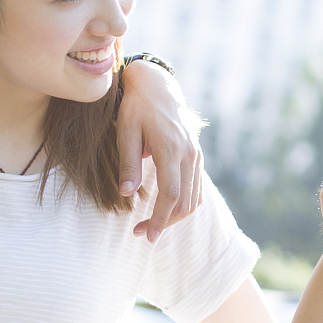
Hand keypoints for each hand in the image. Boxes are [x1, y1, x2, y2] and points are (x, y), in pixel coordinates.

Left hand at [117, 59, 202, 241]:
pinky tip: (166, 210)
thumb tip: (126, 194)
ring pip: (194, 199)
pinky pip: (197, 189)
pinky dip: (184, 204)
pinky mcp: (196, 156)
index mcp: (170, 148)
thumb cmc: (136, 109)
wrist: (158, 87)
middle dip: (165, 222)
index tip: (146, 234)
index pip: (171, 193)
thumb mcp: (126, 132)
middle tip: (141, 233)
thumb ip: (128, 163)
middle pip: (185, 201)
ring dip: (175, 217)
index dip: (160, 218)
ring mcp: (196, 155)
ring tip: (151, 224)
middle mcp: (188, 154)